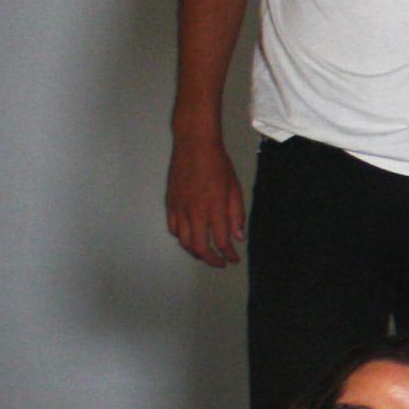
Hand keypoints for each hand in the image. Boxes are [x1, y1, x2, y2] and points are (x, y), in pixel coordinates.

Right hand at [167, 135, 246, 266]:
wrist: (194, 146)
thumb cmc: (219, 166)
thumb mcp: (235, 190)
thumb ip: (237, 216)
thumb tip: (238, 238)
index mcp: (215, 209)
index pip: (222, 241)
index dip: (229, 255)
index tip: (234, 260)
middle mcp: (195, 212)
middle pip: (200, 247)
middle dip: (211, 259)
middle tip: (220, 262)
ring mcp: (180, 209)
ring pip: (184, 241)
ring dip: (196, 251)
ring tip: (207, 253)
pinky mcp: (170, 204)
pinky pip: (174, 228)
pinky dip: (183, 237)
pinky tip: (191, 236)